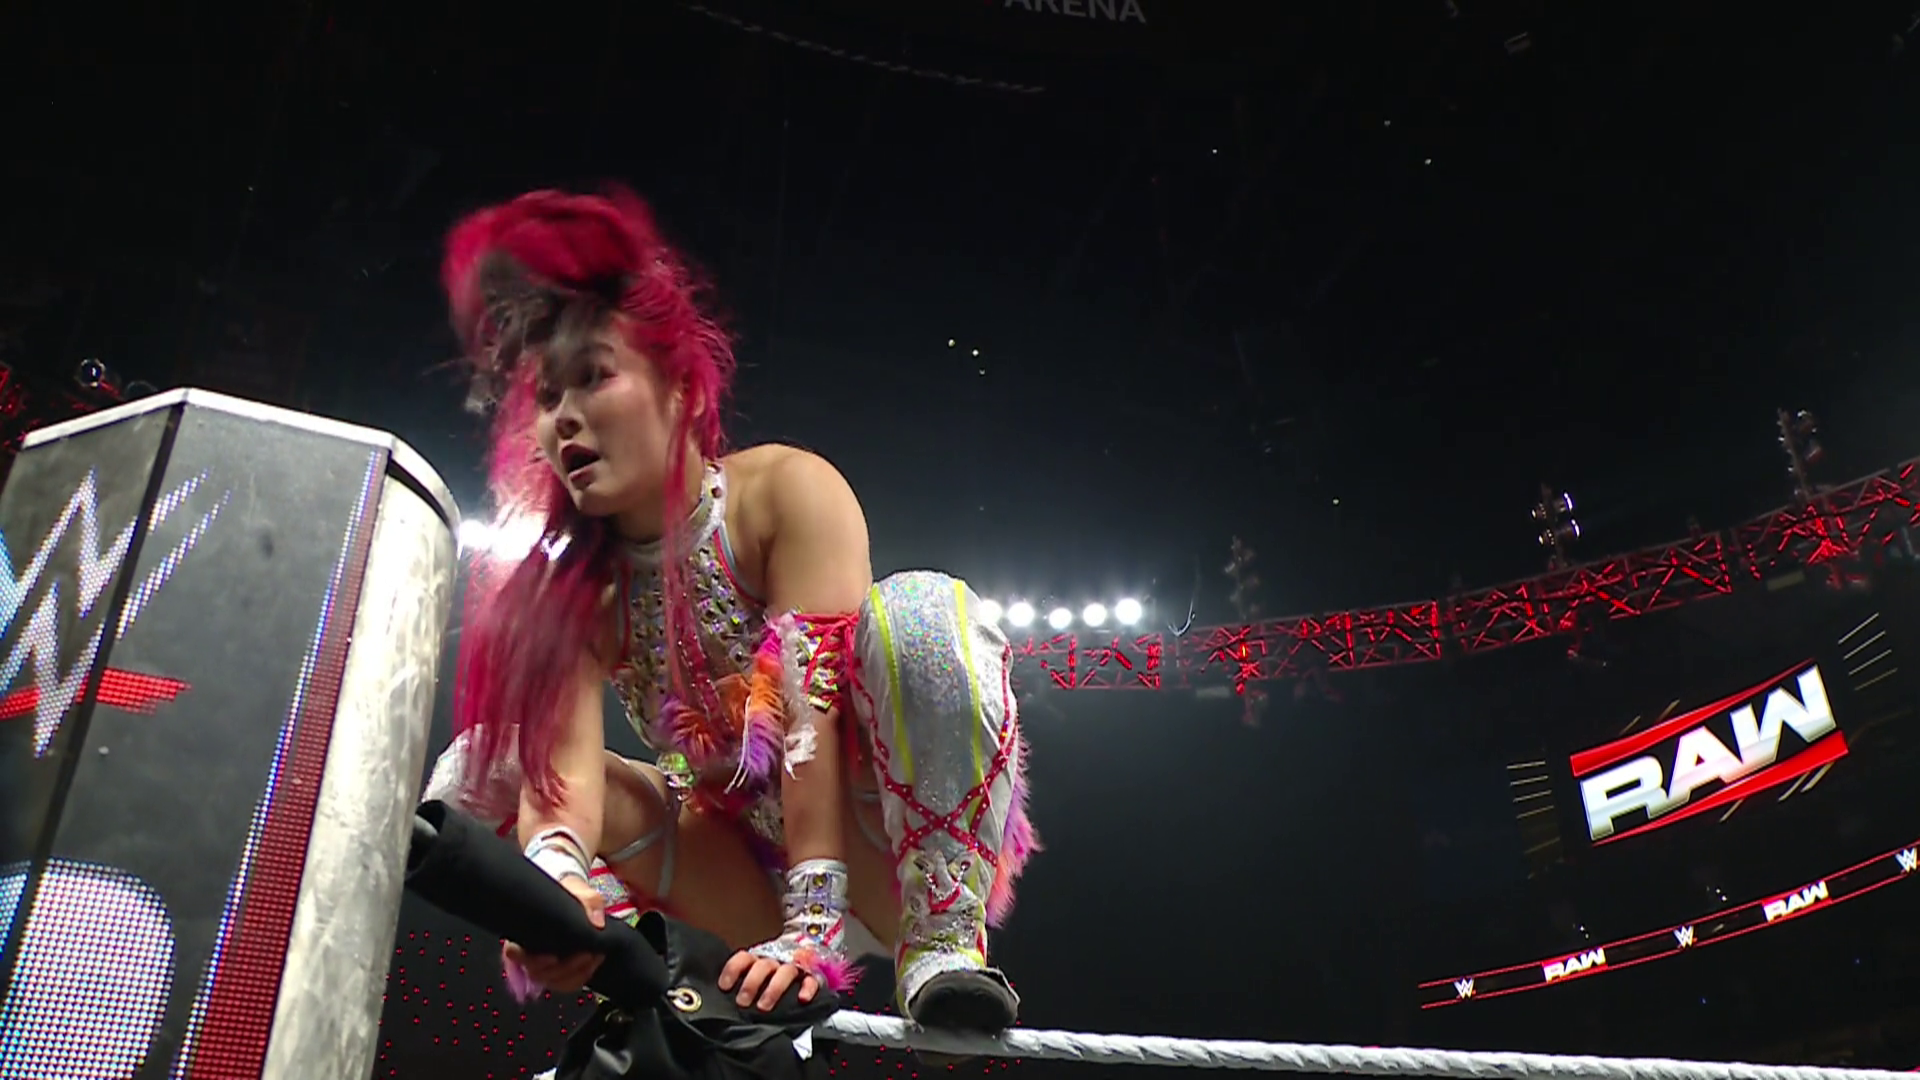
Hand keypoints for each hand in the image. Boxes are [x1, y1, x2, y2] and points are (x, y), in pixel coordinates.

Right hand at [502, 875, 607, 993]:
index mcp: (523, 931)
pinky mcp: (557, 970)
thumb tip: (597, 923)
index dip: (527, 959)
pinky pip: (564, 984)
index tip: (552, 955)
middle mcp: (529, 951)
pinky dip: (580, 978)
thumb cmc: (569, 892)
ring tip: (594, 957)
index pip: (512, 952)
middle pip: (537, 972)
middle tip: (587, 953)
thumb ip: (589, 901)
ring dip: (575, 973)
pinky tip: (593, 964)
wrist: (575, 898)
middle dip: (564, 967)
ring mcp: (543, 964)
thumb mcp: (579, 889)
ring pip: (551, 981)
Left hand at [719, 949, 818, 1010]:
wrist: (811, 958)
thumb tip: (725, 999)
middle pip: (763, 966)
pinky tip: (802, 999)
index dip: (733, 970)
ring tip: (764, 1006)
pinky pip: (812, 980)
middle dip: (751, 983)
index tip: (724, 986)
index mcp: (760, 960)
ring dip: (774, 988)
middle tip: (742, 1002)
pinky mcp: (814, 976)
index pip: (744, 958)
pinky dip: (807, 988)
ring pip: (785, 972)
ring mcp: (796, 967)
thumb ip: (745, 984)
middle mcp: (777, 961)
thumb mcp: (758, 976)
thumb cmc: (777, 976)